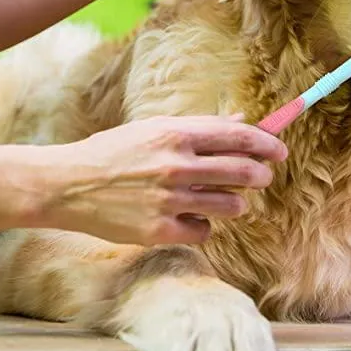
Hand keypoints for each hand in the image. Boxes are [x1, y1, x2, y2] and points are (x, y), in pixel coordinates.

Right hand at [44, 116, 286, 245]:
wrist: (69, 184)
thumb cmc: (115, 151)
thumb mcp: (154, 128)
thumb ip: (201, 126)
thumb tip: (242, 119)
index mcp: (177, 135)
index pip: (239, 137)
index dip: (267, 143)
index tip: (281, 150)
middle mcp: (177, 166)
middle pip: (243, 171)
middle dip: (262, 175)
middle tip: (264, 177)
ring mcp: (169, 200)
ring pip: (230, 204)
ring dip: (237, 202)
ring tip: (229, 199)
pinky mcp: (159, 230)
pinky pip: (204, 231)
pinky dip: (204, 225)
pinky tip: (192, 217)